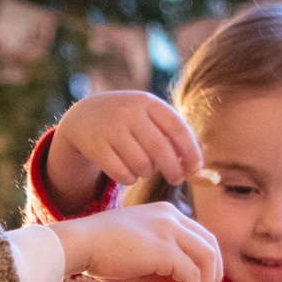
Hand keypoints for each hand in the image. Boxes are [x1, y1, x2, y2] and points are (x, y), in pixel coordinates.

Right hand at [42, 91, 205, 212]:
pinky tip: (129, 173)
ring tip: (145, 169)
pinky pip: (122, 174)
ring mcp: (111, 129)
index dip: (190, 150)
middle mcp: (129, 112)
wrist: (85, 116)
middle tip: (177, 179)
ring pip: (141, 165)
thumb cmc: (128, 121)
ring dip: (148, 173)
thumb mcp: (148, 117)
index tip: (196, 168)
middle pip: (160, 149)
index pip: (177, 127)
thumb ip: (170, 135)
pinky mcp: (96, 147)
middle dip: (173, 169)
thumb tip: (196, 167)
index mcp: (148, 102)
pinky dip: (130, 179)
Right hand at [51, 204, 223, 281]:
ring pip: (208, 259)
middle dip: (211, 278)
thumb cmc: (101, 254)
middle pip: (211, 247)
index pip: (201, 239)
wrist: (78, 245)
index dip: (204, 268)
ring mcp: (170, 230)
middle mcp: (172, 217)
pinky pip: (192, 274)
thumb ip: (166, 273)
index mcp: (167, 215)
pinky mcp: (165, 249)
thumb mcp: (140, 263)